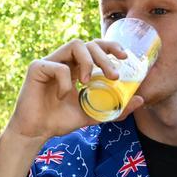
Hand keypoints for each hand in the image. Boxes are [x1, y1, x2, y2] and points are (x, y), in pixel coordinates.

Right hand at [4, 37, 142, 141]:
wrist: (35, 132)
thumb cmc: (59, 121)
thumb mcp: (93, 115)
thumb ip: (114, 108)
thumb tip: (141, 100)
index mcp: (76, 68)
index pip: (95, 47)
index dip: (110, 46)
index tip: (125, 57)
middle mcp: (64, 61)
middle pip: (88, 43)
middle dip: (105, 56)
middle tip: (114, 76)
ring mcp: (50, 62)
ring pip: (75, 44)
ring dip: (88, 62)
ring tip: (88, 82)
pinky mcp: (37, 68)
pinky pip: (58, 67)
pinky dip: (65, 82)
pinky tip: (61, 95)